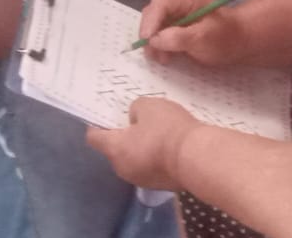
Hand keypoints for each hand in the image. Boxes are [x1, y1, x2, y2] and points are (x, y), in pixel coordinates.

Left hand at [85, 97, 201, 189]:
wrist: (197, 157)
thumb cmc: (167, 129)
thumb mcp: (148, 106)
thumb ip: (135, 110)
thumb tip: (135, 120)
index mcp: (115, 150)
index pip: (94, 137)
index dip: (98, 124)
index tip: (107, 114)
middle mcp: (124, 169)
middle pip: (116, 150)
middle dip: (124, 137)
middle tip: (138, 120)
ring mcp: (143, 180)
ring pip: (135, 160)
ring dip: (141, 149)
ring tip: (158, 132)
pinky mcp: (162, 185)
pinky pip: (152, 167)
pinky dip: (157, 158)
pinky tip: (170, 146)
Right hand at [140, 0, 248, 65]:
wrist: (239, 42)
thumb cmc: (225, 37)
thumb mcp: (204, 38)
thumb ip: (179, 37)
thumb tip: (154, 39)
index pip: (160, 4)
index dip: (150, 21)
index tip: (147, 40)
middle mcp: (177, 3)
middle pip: (153, 13)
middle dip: (149, 33)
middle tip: (152, 53)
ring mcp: (175, 15)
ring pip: (154, 24)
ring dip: (153, 42)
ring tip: (162, 59)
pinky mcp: (175, 27)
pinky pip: (160, 33)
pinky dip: (158, 45)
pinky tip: (165, 57)